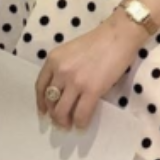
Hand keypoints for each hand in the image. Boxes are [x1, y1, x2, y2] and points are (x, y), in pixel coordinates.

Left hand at [36, 16, 140, 130]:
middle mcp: (60, 71)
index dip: (41, 102)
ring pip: (61, 111)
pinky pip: (81, 114)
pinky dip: (80, 123)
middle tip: (61, 121)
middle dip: (54, 115)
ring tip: (70, 125)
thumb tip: (63, 90)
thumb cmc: (99, 40)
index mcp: (54, 59)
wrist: (119, 35)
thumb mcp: (71, 50)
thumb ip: (64, 67)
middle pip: (50, 101)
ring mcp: (75, 81)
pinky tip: (83, 125)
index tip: (44, 111)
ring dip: (64, 122)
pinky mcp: (91, 90)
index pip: (40, 86)